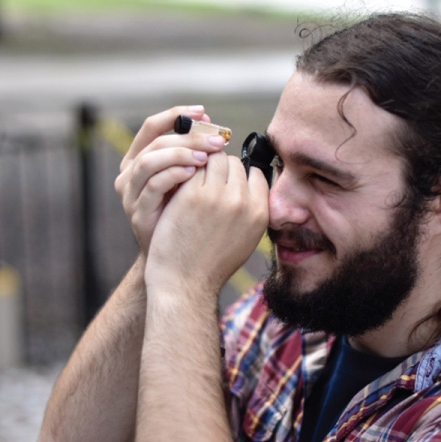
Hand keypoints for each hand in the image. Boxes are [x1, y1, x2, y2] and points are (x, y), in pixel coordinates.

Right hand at [114, 106, 225, 255]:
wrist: (177, 262)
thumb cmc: (186, 218)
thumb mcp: (189, 182)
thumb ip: (195, 159)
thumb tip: (217, 133)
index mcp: (139, 159)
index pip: (152, 127)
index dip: (177, 116)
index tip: (205, 114)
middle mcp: (129, 173)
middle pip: (156, 142)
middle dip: (189, 136)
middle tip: (216, 139)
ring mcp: (130, 194)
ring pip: (150, 161)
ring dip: (180, 153)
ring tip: (206, 157)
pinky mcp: (137, 212)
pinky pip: (153, 187)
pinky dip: (173, 176)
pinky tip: (193, 174)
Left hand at [144, 151, 269, 296]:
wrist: (185, 282)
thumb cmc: (212, 264)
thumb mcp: (247, 239)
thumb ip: (251, 210)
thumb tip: (249, 182)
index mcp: (260, 213)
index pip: (256, 174)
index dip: (239, 177)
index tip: (226, 186)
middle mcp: (242, 201)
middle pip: (235, 163)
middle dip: (220, 170)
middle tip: (206, 186)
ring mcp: (217, 196)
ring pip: (214, 159)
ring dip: (203, 166)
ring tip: (192, 185)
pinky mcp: (192, 194)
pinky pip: (192, 167)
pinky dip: (186, 173)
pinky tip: (180, 188)